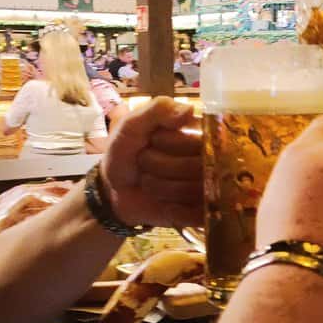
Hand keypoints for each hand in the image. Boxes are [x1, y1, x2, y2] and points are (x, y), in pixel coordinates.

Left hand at [101, 96, 202, 228]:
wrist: (113, 189)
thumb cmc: (125, 151)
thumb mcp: (132, 124)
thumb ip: (157, 110)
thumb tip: (190, 109)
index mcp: (198, 131)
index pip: (201, 137)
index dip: (173, 143)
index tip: (153, 140)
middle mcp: (210, 158)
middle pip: (198, 165)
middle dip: (162, 165)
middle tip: (145, 162)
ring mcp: (209, 186)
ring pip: (195, 190)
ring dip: (163, 188)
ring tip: (150, 182)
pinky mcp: (202, 211)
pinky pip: (198, 213)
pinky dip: (176, 210)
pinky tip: (165, 206)